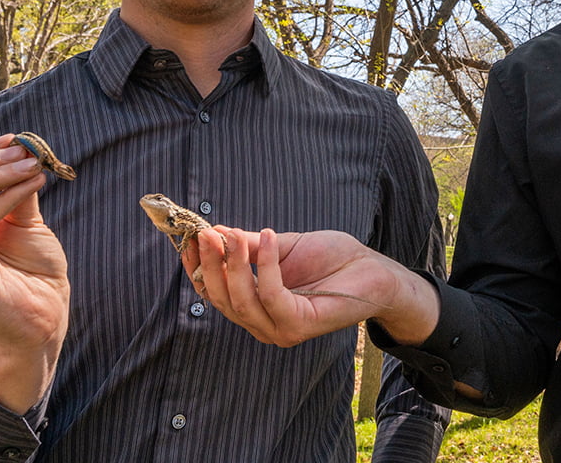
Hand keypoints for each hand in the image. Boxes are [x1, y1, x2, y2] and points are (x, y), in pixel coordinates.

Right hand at [184, 227, 438, 346]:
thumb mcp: (282, 246)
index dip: (197, 266)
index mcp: (255, 307)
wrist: (373, 269)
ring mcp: (280, 330)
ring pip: (241, 300)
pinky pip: (272, 295)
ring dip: (234, 264)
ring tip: (234, 234)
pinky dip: (266, 266)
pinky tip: (270, 237)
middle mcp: (262, 324)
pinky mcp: (299, 325)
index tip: (187, 237)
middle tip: (205, 233)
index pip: (213, 292)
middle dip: (210, 264)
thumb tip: (213, 231)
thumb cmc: (331, 258)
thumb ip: (249, 245)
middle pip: (221, 299)